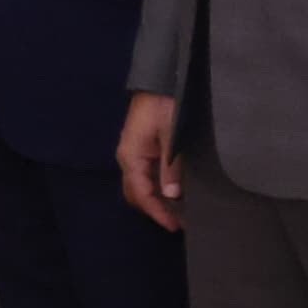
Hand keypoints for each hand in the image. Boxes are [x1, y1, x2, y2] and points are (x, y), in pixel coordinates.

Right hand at [117, 91, 185, 230]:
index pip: (140, 193)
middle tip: (179, 222)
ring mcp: (133, 154)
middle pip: (135, 193)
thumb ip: (170, 167)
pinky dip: (156, 188)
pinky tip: (172, 192)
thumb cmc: (165, 107)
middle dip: (154, 210)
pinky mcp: (141, 149)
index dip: (157, 212)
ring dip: (155, 200)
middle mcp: (128, 159)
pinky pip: (144, 176)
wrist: (160, 81)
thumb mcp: (171, 137)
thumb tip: (171, 195)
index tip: (174, 226)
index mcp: (131, 157)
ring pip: (139, 186)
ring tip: (178, 210)